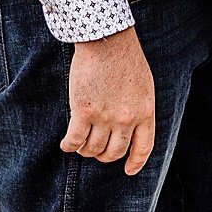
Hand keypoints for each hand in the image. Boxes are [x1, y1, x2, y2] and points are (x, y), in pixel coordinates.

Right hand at [60, 26, 154, 171]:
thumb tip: (129, 127)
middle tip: (96, 150)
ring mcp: (105, 117)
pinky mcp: (84, 111)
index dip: (135, 163)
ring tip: (80, 144)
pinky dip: (69, 146)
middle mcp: (126, 119)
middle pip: (114, 152)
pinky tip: (66, 144)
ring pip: (93, 149)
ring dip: (85, 150)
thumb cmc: (126, 58)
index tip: (128, 171)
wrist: (108, 40)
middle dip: (104, 156)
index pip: (143, 148)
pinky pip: (75, 140)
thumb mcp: (143, 86)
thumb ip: (138, 109)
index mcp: (145, 113)